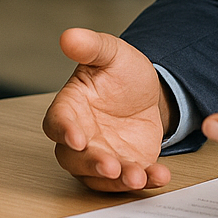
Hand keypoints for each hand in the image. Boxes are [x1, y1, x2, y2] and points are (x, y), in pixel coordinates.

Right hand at [43, 28, 172, 191]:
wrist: (149, 93)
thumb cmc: (120, 73)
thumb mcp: (112, 53)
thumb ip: (91, 47)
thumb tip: (68, 36)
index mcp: (70, 107)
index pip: (57, 123)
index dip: (64, 132)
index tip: (77, 139)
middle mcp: (81, 137)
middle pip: (74, 159)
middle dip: (92, 165)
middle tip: (111, 167)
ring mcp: (101, 155)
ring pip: (99, 177)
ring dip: (117, 180)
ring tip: (138, 177)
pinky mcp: (124, 167)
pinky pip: (129, 180)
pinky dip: (145, 180)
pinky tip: (160, 175)